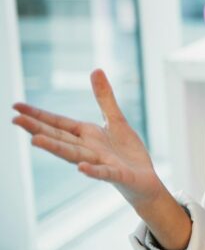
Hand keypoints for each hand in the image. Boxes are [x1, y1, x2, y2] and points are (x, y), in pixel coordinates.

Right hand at [12, 69, 165, 208]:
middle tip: (14, 120)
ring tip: (35, 140)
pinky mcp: (117, 175)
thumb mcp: (116, 120)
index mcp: (86, 135)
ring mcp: (101, 163)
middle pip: (60, 138)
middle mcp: (88, 150)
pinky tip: (82, 169)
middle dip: (38, 129)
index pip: (58, 124)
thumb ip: (104, 98)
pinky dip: (93, 171)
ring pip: (75, 155)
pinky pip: (104, 173)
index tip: (15, 107)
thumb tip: (95, 69)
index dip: (38, 116)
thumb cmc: (127, 152)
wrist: (145, 180)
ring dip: (56, 148)